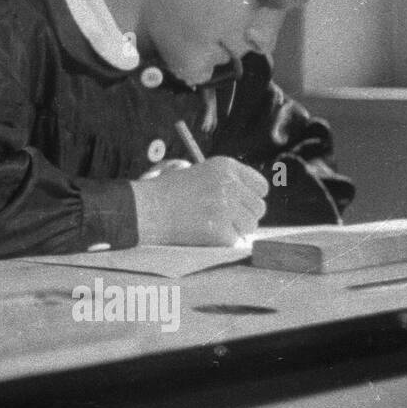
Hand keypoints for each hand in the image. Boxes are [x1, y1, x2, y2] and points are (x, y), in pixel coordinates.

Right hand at [131, 155, 267, 245]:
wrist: (146, 208)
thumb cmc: (166, 191)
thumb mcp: (195, 171)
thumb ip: (223, 180)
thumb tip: (248, 198)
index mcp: (225, 166)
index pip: (260, 186)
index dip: (251, 197)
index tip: (242, 204)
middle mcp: (230, 184)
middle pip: (259, 208)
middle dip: (245, 216)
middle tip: (226, 219)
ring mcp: (227, 208)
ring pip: (250, 226)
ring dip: (236, 230)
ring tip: (213, 226)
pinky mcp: (221, 230)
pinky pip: (235, 240)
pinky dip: (222, 241)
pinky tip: (205, 233)